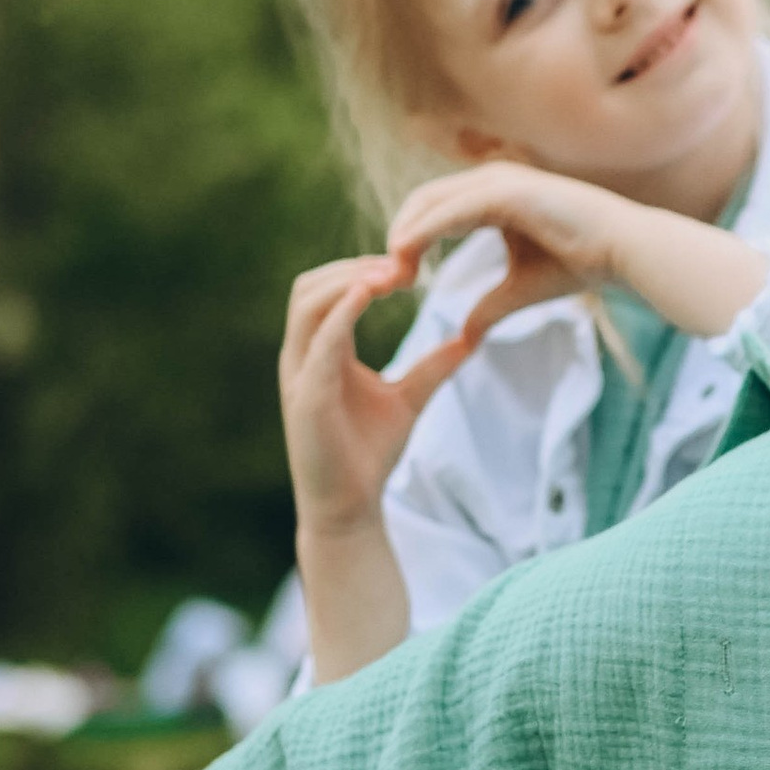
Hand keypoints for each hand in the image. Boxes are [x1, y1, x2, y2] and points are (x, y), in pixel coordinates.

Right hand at [279, 254, 483, 541]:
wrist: (350, 508)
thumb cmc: (370, 454)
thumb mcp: (411, 397)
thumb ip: (435, 364)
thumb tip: (470, 336)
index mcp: (321, 351)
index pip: (329, 290)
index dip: (364, 269)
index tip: (410, 265)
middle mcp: (302, 357)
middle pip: (310, 286)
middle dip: (353, 266)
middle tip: (403, 261)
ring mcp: (299, 376)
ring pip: (306, 305)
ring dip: (347, 281)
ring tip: (391, 273)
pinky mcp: (306, 398)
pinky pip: (318, 344)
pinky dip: (341, 314)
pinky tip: (370, 295)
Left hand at [383, 163, 625, 341]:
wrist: (623, 253)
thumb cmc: (581, 263)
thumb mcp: (519, 290)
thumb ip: (487, 308)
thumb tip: (463, 338)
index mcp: (493, 197)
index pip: (433, 209)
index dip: (410, 240)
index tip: (397, 279)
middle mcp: (492, 180)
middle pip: (423, 200)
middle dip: (399, 236)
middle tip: (386, 277)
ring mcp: (500, 180)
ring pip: (431, 201)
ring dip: (406, 233)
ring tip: (390, 269)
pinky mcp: (509, 191)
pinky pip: (453, 209)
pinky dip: (426, 229)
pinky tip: (407, 253)